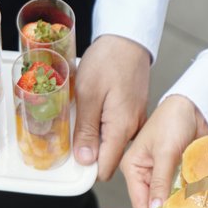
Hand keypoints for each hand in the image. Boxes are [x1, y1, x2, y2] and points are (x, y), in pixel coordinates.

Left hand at [72, 33, 151, 177]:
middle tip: (73, 126)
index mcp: (122, 127)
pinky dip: (103, 123)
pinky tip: (94, 105)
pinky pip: (117, 128)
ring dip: (95, 135)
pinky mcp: (134, 111)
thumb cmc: (108, 60)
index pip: (105, 169)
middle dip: (89, 150)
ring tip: (83, 111)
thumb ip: (86, 130)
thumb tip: (84, 160)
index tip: (71, 154)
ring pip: (112, 142)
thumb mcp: (88, 94)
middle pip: (108, 157)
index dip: (86, 167)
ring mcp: (136, 120)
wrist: (127, 38)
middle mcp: (133, 128)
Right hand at [120, 93, 207, 207]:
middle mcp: (146, 174)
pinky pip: (182, 190)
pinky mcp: (179, 172)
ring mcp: (163, 174)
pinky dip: (188, 196)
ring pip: (169, 198)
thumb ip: (160, 181)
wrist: (194, 106)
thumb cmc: (172, 121)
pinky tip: (197, 205)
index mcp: (134, 168)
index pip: (139, 200)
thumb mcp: (165, 152)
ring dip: (179, 206)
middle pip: (154, 203)